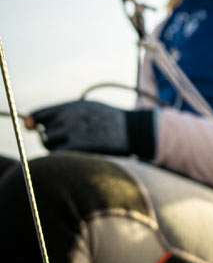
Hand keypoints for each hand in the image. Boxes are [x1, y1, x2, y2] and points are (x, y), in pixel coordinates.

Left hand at [29, 100, 155, 159]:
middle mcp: (69, 116)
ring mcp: (74, 130)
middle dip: (51, 138)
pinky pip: (57, 154)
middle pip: (43, 132)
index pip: (39, 114)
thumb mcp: (88, 108)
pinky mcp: (79, 145)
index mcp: (71, 106)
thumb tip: (27, 122)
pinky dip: (63, 156)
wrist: (135, 130)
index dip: (36, 123)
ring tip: (76, 147)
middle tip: (68, 141)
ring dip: (56, 148)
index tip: (42, 130)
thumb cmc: (111, 121)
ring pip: (48, 144)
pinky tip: (78, 154)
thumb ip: (60, 115)